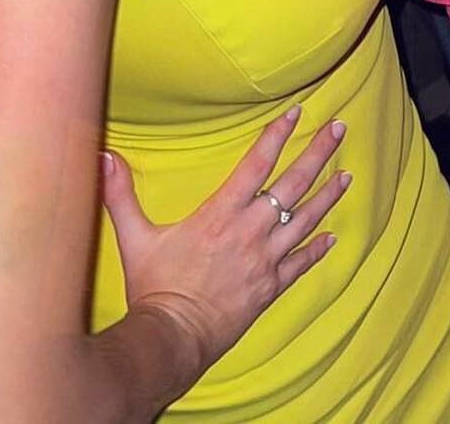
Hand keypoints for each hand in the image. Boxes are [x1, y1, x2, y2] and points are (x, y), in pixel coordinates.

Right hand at [101, 105, 347, 374]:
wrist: (172, 337)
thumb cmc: (154, 287)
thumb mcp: (135, 238)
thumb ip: (120, 195)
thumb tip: (103, 157)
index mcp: (221, 213)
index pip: (257, 163)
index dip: (277, 135)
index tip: (297, 113)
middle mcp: (250, 230)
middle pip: (292, 184)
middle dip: (318, 153)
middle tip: (338, 129)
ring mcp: (265, 259)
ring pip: (305, 220)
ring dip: (328, 196)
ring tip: (346, 175)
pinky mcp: (270, 287)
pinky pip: (301, 264)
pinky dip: (318, 249)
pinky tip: (332, 237)